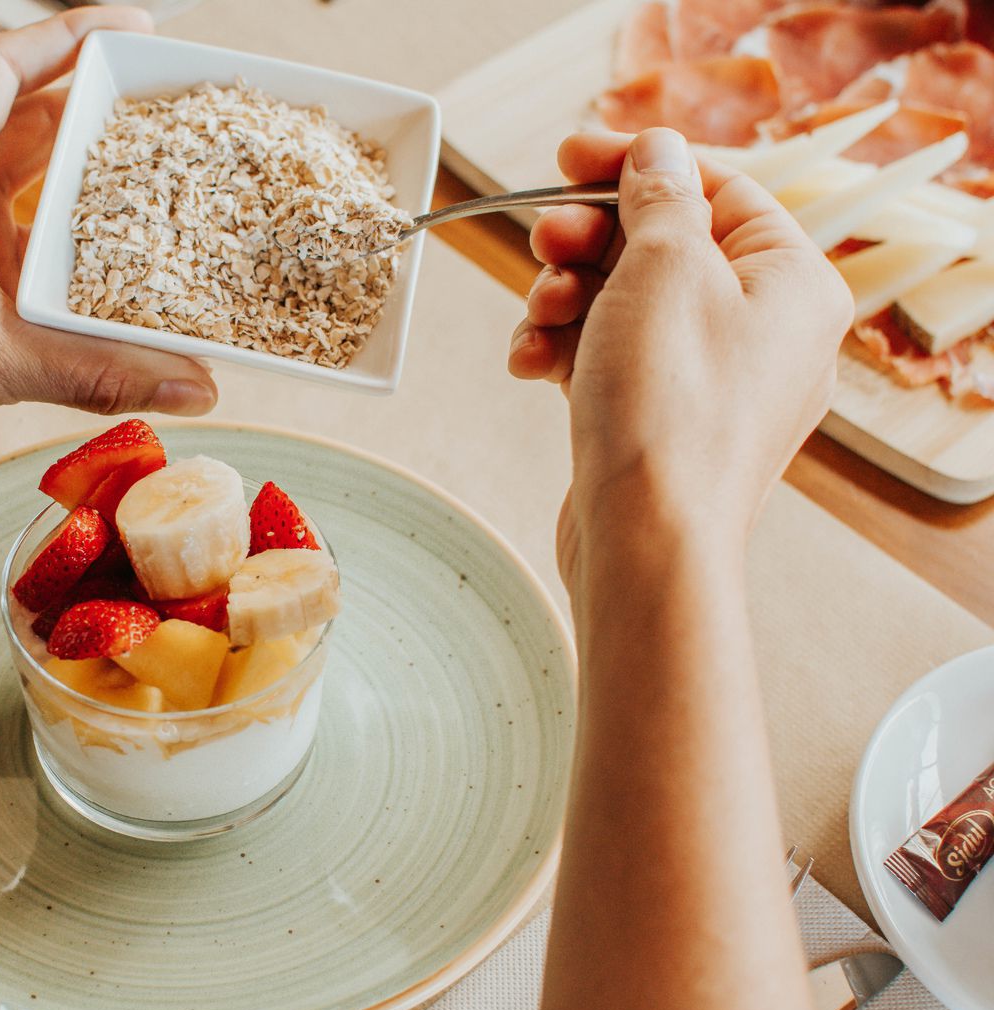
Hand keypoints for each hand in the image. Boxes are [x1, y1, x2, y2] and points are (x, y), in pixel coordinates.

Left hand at [0, 9, 216, 496]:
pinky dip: (70, 263)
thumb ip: (94, 371)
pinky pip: (26, 260)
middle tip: (163, 113)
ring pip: (29, 194)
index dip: (67, 35)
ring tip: (157, 186)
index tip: (132, 26)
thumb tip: (191, 386)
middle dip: (95, 110)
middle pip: (28, 123)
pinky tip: (115, 283)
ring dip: (85, 188)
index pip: (3, 68)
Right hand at [508, 127, 851, 591]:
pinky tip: (529, 363)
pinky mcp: (664, 423)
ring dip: (566, 298)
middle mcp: (766, 330)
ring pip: (625, 305)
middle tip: (542, 241)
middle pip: (663, 247)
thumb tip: (658, 153)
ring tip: (536, 317)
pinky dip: (567, 351)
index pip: (716, 189)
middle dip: (587, 242)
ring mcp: (713, 382)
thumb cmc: (670, 408)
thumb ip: (659, 196)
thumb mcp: (663, 267)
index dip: (637, 166)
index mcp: (794, 281)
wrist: (646, 541)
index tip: (569, 157)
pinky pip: (612, 360)